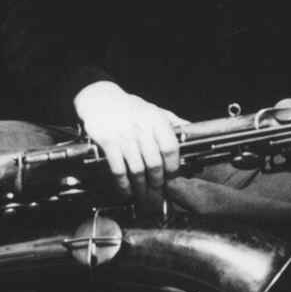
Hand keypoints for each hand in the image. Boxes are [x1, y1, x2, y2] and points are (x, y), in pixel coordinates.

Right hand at [74, 81, 187, 198]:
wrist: (100, 99)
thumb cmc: (130, 107)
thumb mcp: (153, 109)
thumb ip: (172, 120)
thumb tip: (190, 129)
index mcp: (155, 120)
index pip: (170, 148)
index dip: (173, 166)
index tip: (172, 175)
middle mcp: (141, 129)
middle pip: (154, 163)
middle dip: (158, 180)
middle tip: (158, 187)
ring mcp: (124, 137)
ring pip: (137, 170)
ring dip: (142, 186)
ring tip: (144, 192)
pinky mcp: (108, 143)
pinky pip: (118, 170)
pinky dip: (123, 184)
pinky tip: (126, 190)